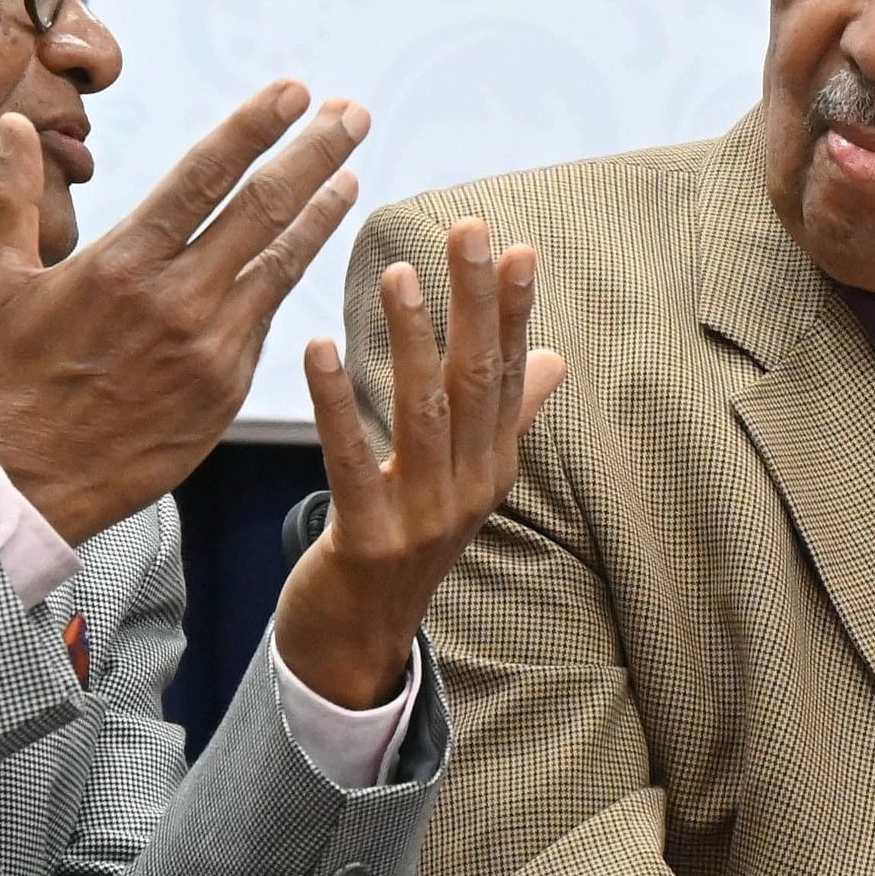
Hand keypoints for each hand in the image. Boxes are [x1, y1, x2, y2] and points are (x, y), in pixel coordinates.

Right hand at [0, 83, 367, 548]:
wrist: (35, 481)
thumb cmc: (12, 378)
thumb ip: (8, 196)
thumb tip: (10, 123)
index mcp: (122, 262)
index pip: (204, 176)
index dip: (254, 128)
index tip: (294, 91)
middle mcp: (176, 298)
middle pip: (262, 208)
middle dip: (314, 154)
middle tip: (353, 112)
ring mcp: (211, 344)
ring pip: (282, 261)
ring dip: (323, 210)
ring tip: (352, 171)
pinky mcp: (230, 385)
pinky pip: (268, 316)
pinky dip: (294, 272)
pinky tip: (312, 242)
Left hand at [270, 221, 568, 707]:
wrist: (357, 643)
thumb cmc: (403, 548)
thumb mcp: (463, 482)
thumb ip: (507, 418)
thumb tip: (553, 355)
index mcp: (493, 466)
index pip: (509, 373)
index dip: (513, 310)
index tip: (517, 246)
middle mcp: (470, 488)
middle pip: (478, 382)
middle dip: (476, 303)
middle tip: (469, 232)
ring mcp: (424, 517)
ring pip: (425, 415)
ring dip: (413, 341)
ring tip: (396, 274)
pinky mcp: (370, 539)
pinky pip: (352, 459)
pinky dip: (336, 402)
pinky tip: (321, 349)